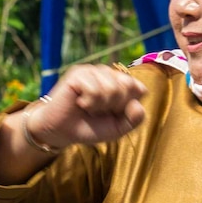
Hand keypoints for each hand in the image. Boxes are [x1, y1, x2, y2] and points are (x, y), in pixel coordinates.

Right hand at [24, 64, 147, 150]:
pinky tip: (79, 102)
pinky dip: (89, 102)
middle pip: (128, 86)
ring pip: (112, 88)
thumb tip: (137, 103)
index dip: (129, 107)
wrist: (62, 132)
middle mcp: (108, 73)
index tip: (113, 113)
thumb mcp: (118, 128)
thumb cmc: (90, 128)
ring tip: (88, 107)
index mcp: (120, 83)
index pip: (140, 89)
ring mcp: (93, 71)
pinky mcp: (78, 73)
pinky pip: (95, 89)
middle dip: (115, 106)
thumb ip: (134, 119)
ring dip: (100, 105)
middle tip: (99, 110)